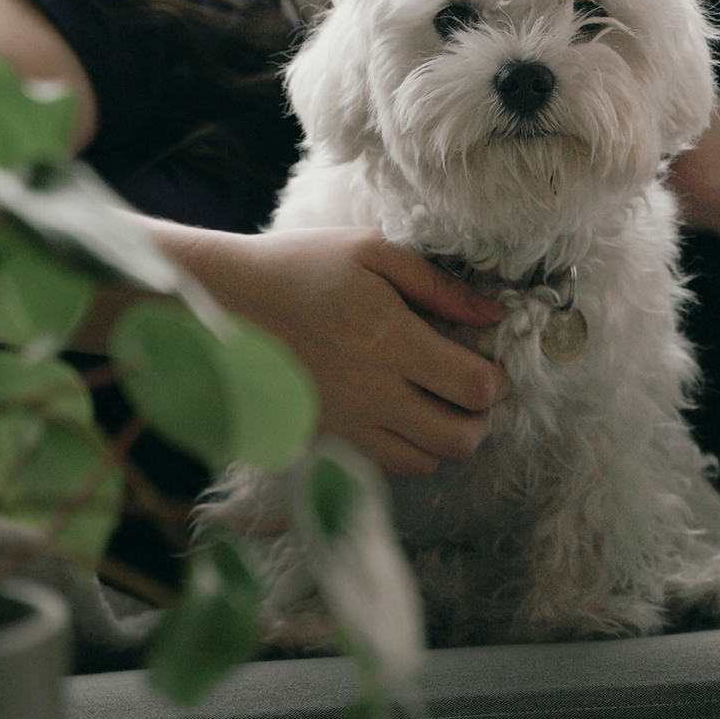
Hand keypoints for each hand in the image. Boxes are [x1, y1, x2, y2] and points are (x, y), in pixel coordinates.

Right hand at [150, 223, 509, 477]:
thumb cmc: (300, 268)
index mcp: (391, 341)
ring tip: (437, 404)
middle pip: (459, 439)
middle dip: (480, 419)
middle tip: (471, 391)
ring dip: (444, 438)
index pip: (474, 388)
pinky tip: (399, 415)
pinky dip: (406, 450)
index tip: (489, 363)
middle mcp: (373, 393)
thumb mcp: (372, 252)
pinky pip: (384, 467)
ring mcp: (347, 423)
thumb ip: (439, 285)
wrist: (223, 302)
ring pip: (425, 462)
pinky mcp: (324, 439)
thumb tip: (493, 312)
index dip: (496, 381)